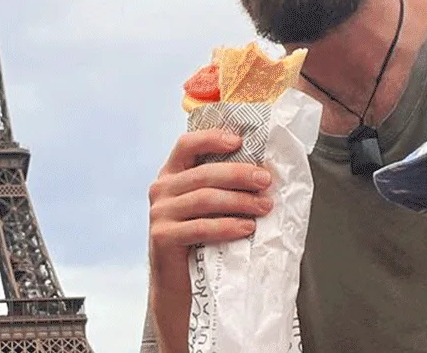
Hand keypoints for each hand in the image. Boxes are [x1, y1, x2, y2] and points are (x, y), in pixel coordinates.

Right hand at [147, 129, 272, 352]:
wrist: (180, 288)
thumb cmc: (201, 243)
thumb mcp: (209, 208)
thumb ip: (223, 187)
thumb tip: (263, 171)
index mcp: (171, 175)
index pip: (186, 144)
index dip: (211, 138)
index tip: (239, 141)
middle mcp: (161, 190)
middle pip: (203, 173)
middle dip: (240, 175)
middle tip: (267, 181)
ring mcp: (159, 214)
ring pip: (204, 198)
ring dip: (239, 201)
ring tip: (264, 207)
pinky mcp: (162, 237)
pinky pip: (200, 227)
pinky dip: (227, 226)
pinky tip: (246, 228)